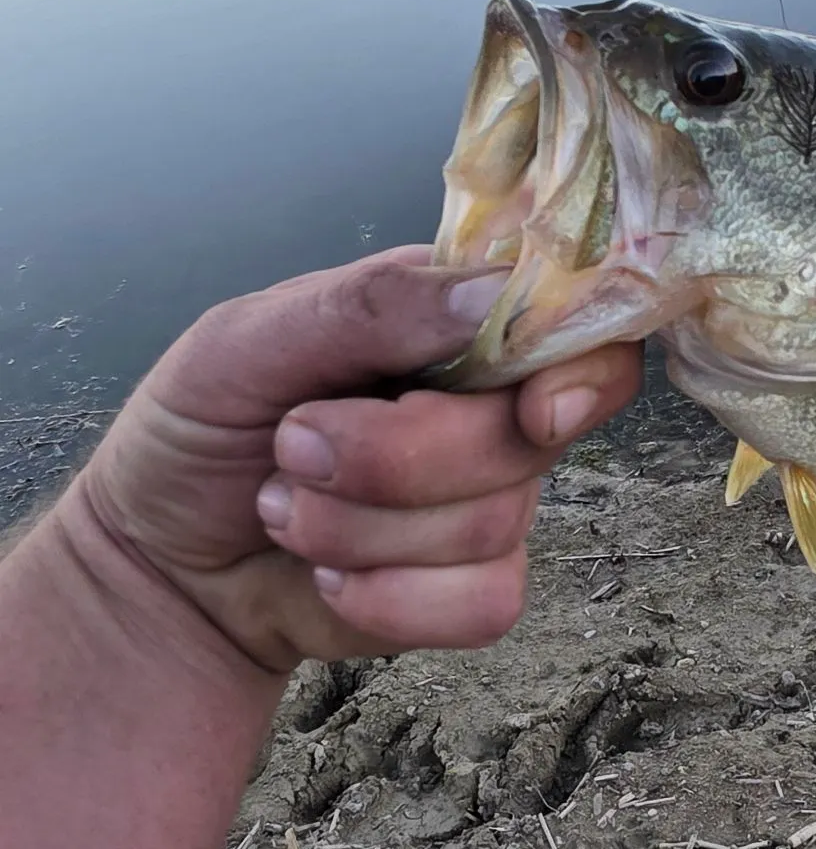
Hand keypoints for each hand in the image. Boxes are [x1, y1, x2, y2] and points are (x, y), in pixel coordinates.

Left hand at [65, 246, 640, 673]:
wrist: (156, 566)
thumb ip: (370, 304)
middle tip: (294, 444)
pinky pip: (483, 603)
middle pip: (528, 433)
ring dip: (362, 529)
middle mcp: (490, 402)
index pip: (572, 323)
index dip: (578, 367)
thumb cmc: (199, 426)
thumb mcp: (248, 338)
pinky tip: (329, 576)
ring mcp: (490, 496)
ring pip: (495, 521)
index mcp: (456, 321)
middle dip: (396, 457)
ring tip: (285, 507)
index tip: (533, 409)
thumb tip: (491, 293)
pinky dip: (388, 600)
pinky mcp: (473, 586)